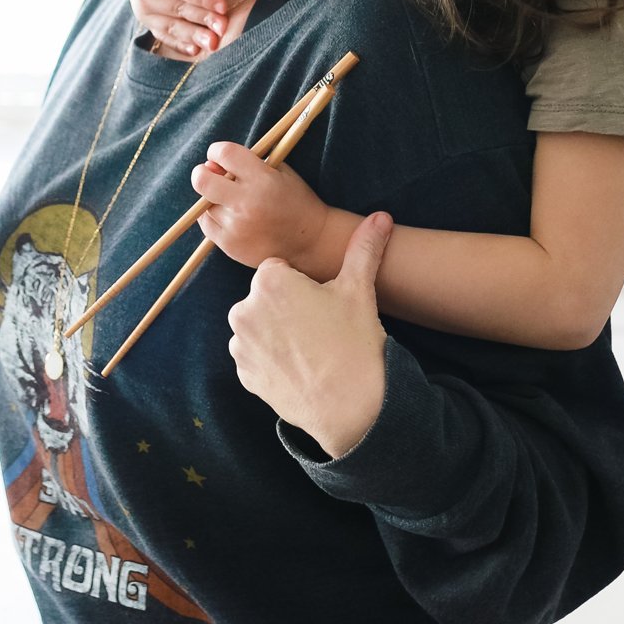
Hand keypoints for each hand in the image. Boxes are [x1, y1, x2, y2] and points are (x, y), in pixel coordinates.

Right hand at [117, 0, 228, 56]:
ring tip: (213, 44)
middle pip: (179, 10)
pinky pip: (163, 35)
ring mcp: (144, 12)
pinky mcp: (147, 21)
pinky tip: (195, 51)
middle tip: (223, 28)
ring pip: (172, 27)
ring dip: (193, 36)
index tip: (222, 6)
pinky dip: (178, 45)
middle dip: (203, 20)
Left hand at [192, 145, 334, 274]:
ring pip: (204, 205)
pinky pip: (207, 225)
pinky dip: (213, 217)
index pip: (225, 154)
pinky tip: (230, 216)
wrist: (311, 242)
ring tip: (232, 202)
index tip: (218, 155)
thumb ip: (248, 162)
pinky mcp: (231, 245)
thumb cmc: (295, 201)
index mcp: (262, 179)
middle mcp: (246, 203)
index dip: (217, 150)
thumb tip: (211, 163)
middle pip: (202, 181)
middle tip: (208, 174)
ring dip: (213, 199)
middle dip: (201, 173)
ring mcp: (236, 227)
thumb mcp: (281, 172)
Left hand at [227, 214, 392, 459]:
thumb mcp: (360, 290)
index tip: (320, 304)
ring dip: (275, 333)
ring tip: (310, 350)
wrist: (351, 407)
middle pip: (265, 297)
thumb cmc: (354, 343)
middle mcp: (244, 309)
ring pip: (258, 326)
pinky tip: (298, 367)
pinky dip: (271, 359)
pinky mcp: (243, 374)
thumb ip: (364, 249)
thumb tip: (382, 216)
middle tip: (318, 328)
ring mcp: (241, 345)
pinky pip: (254, 356)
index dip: (301, 286)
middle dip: (285, 308)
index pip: (279, 270)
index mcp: (269, 281)